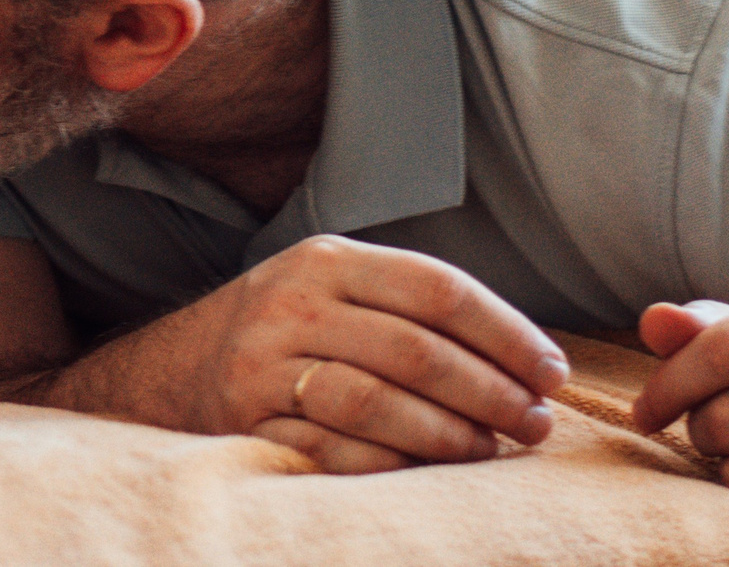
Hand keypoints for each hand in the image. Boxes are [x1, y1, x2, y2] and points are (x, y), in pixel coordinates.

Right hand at [175, 236, 568, 473]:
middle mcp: (290, 305)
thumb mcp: (335, 285)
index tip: (552, 372)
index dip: (506, 333)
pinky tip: (427, 467)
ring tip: (490, 448)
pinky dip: (391, 463)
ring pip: (375, 401)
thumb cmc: (290, 329)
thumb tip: (530, 355)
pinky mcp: (248, 422)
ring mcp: (263, 365)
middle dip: (490, 391)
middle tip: (535, 423)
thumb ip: (413, 303)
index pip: (436, 288)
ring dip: (448, 433)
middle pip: (414, 349)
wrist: (176, 366)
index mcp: (326, 261)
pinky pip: (333, 450)